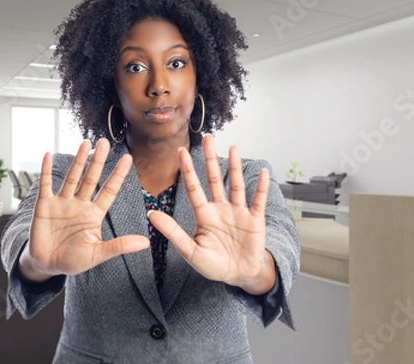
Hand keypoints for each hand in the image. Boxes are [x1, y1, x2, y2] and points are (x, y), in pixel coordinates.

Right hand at [21, 139, 149, 279]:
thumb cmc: (73, 260)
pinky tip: (48, 156)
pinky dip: (45, 171)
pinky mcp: (44, 205)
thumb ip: (119, 246)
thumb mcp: (97, 254)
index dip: (117, 175)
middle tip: (105, 142)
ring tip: (85, 143)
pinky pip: (45, 185)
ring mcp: (62, 202)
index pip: (109, 190)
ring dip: (78, 161)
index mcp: (94, 214)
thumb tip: (146, 243)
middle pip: (91, 178)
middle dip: (98, 161)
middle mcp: (80, 204)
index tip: (128, 158)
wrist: (47, 265)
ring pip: (72, 178)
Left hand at [148, 135, 274, 293]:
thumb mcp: (190, 250)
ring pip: (235, 185)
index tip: (181, 152)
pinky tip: (262, 172)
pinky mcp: (255, 220)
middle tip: (208, 138)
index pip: (194, 188)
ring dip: (234, 167)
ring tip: (232, 148)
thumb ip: (172, 232)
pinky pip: (258, 201)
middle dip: (210, 159)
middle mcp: (220, 209)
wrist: (238, 276)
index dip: (188, 170)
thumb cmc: (213, 265)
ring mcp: (238, 213)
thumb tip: (151, 215)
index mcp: (204, 215)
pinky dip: (261, 187)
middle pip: (214, 180)